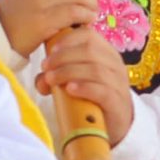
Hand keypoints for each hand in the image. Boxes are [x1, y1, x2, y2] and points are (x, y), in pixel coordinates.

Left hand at [38, 23, 136, 143]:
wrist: (115, 123)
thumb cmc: (93, 98)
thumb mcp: (74, 82)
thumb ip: (56, 78)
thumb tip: (41, 79)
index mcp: (105, 53)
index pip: (89, 36)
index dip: (68, 40)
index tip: (50, 51)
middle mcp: (114, 65)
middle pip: (89, 50)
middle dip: (63, 57)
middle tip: (46, 68)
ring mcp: (118, 83)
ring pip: (95, 69)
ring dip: (68, 72)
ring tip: (52, 80)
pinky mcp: (117, 102)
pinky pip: (102, 90)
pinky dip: (84, 88)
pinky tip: (70, 89)